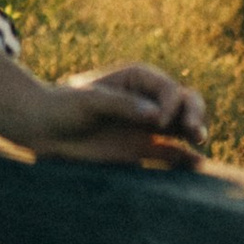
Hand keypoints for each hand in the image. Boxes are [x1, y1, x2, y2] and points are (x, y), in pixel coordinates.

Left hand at [27, 62, 209, 170]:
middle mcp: (148, 99)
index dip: (171, 104)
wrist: (45, 130)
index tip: (158, 123)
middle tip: (194, 133)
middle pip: (185, 102)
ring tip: (199, 141)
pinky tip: (198, 164)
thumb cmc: (64, 107)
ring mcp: (148, 124)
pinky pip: (172, 152)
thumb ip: (121, 106)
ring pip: (183, 124)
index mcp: (137, 78)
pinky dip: (186, 157)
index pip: (168, 89)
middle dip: (194, 113)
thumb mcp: (89, 101)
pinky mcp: (144, 147)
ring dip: (195, 131)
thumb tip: (157, 117)